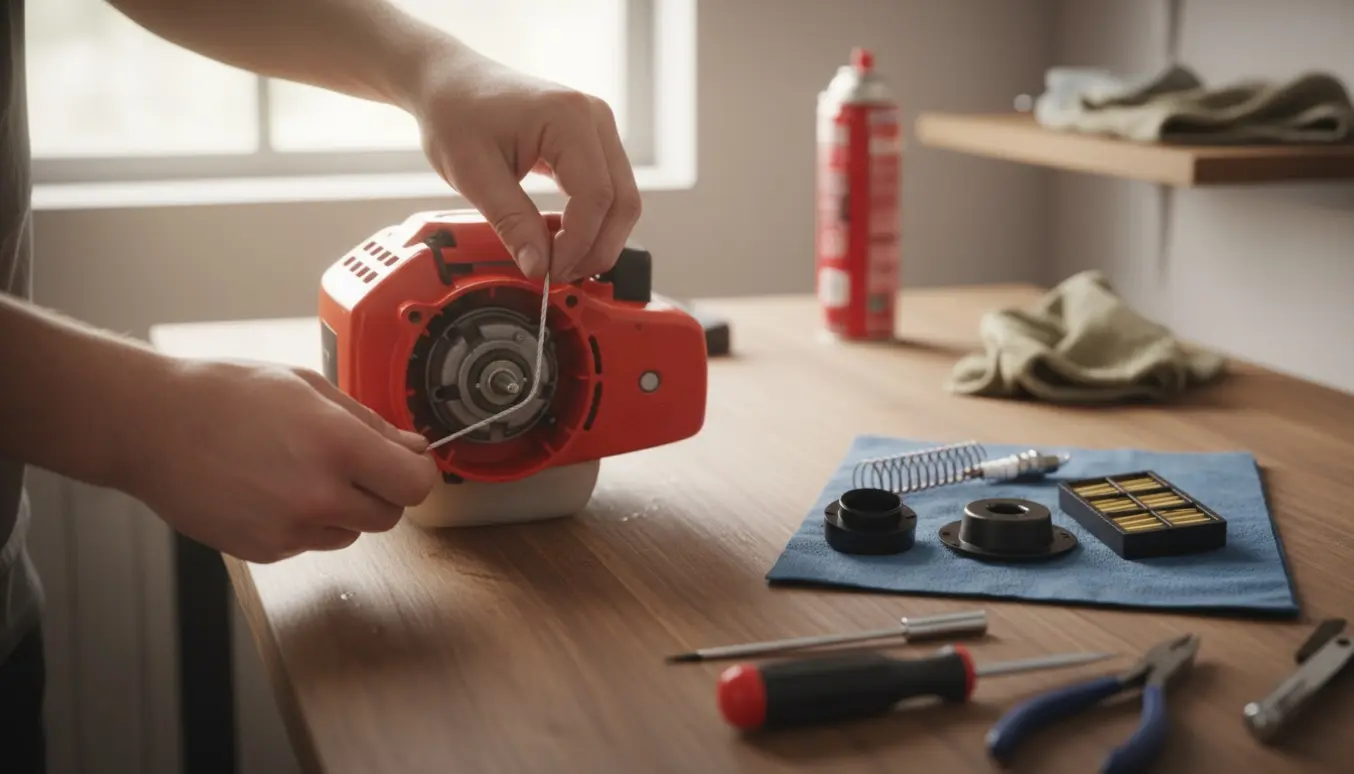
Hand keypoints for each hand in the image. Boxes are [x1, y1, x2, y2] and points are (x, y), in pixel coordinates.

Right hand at [125, 359, 438, 563]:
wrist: (154, 428)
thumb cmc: (227, 396)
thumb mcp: (309, 388)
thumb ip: (371, 423)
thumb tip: (413, 448)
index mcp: (338, 446)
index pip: (416, 484)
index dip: (417, 473)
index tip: (408, 463)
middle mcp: (319, 495)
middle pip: (390, 515)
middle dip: (381, 490)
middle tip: (350, 462)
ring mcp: (291, 529)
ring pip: (351, 532)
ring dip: (343, 509)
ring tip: (298, 470)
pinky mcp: (266, 551)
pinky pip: (311, 542)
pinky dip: (304, 522)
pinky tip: (271, 489)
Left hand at [408, 45, 641, 282]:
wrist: (450, 83)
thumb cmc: (456, 113)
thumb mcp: (474, 174)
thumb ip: (511, 222)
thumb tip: (538, 266)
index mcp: (569, 118)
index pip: (596, 196)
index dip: (577, 243)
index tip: (548, 270)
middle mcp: (595, 118)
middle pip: (622, 201)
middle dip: (596, 248)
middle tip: (559, 274)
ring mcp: (598, 128)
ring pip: (622, 200)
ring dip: (598, 239)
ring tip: (560, 261)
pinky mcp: (592, 142)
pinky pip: (608, 190)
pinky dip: (592, 221)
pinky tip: (563, 240)